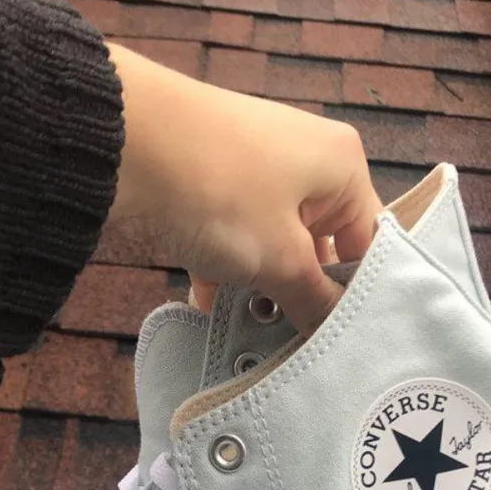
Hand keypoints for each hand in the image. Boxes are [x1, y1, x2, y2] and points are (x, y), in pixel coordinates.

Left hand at [106, 43, 380, 334]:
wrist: (120, 143)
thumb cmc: (218, 189)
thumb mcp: (279, 258)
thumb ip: (314, 300)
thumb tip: (333, 330)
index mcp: (341, 165)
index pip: (370, 242)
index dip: (358, 296)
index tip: (342, 342)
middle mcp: (304, 160)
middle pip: (321, 246)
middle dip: (302, 297)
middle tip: (293, 346)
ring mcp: (254, 170)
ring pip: (272, 246)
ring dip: (259, 292)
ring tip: (249, 338)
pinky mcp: (210, 184)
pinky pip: (232, 238)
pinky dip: (224, 274)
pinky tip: (210, 313)